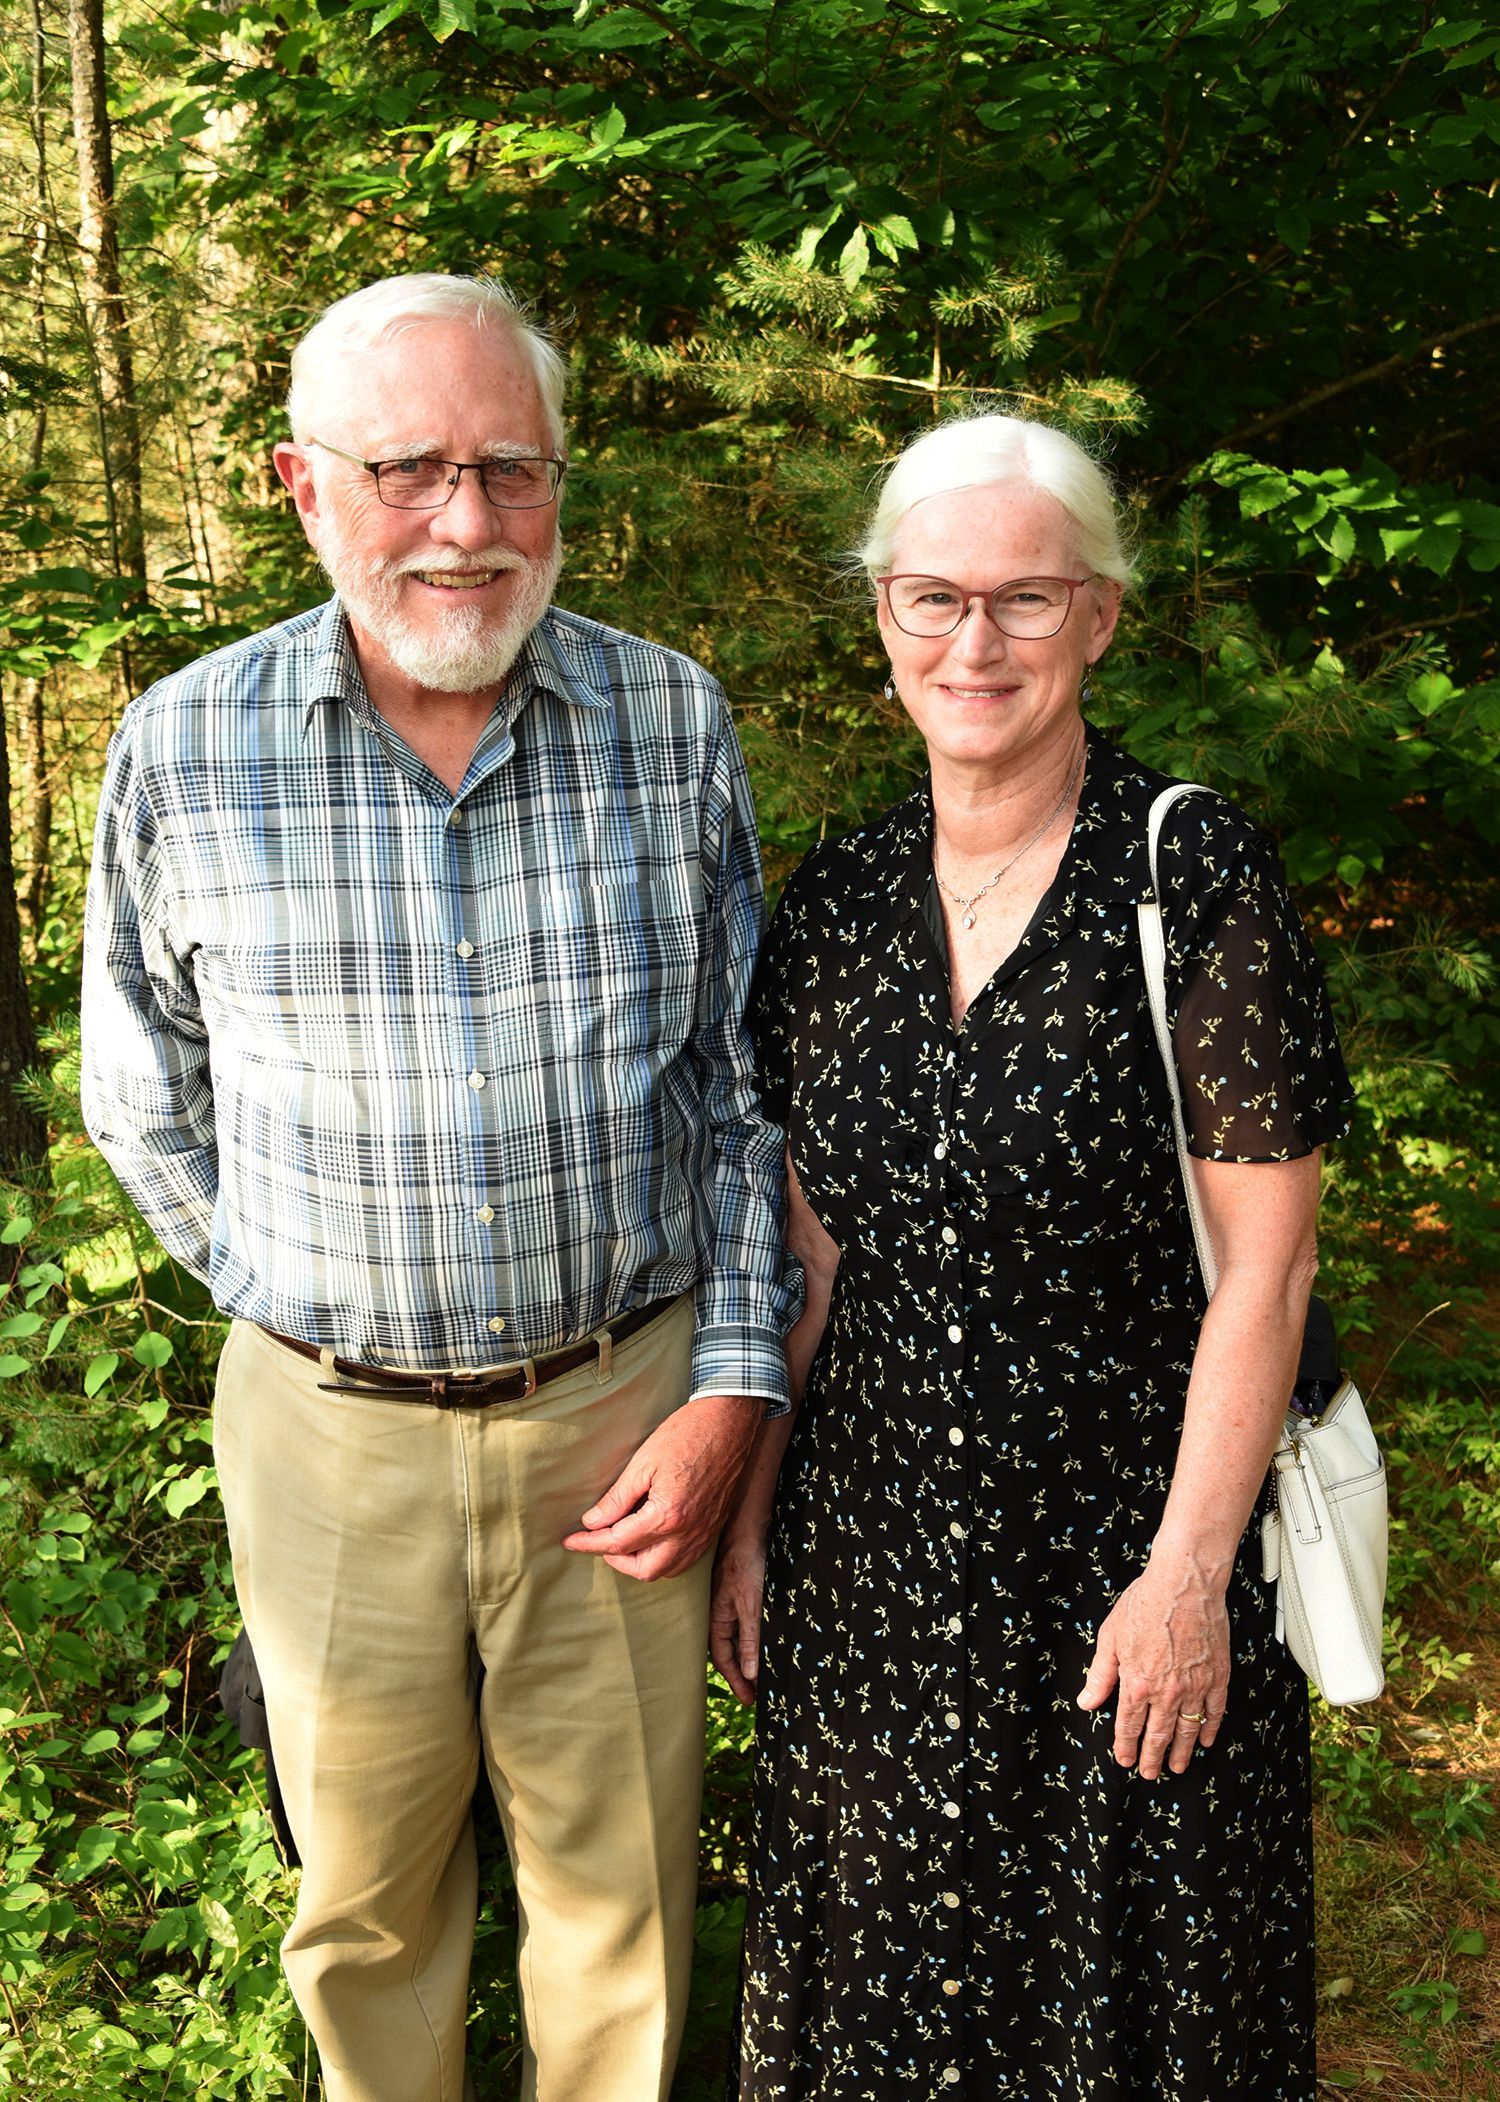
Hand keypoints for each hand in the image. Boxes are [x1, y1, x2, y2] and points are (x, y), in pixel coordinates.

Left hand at [561, 1394, 760, 1582]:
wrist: (730, 1422)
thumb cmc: (687, 1434)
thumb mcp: (644, 1462)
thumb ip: (617, 1498)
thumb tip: (593, 1522)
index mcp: (668, 1515)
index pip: (619, 1542)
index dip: (590, 1543)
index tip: (571, 1541)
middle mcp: (688, 1533)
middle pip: (643, 1569)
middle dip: (616, 1559)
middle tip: (597, 1540)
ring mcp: (704, 1533)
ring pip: (667, 1570)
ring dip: (640, 1562)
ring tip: (623, 1541)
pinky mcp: (713, 1527)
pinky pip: (686, 1559)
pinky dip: (664, 1558)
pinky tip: (651, 1539)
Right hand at [709, 1533, 767, 1702]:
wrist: (748, 1530)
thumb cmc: (746, 1565)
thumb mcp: (751, 1606)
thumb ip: (750, 1640)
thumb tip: (750, 1674)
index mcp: (716, 1620)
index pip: (723, 1660)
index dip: (736, 1681)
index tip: (750, 1699)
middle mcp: (719, 1615)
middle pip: (728, 1652)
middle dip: (741, 1673)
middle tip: (757, 1693)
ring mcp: (728, 1604)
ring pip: (736, 1638)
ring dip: (747, 1657)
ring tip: (762, 1674)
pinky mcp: (739, 1595)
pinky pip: (743, 1624)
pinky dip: (752, 1638)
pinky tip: (763, 1642)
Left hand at [1077, 1556, 1230, 1778]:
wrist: (1184, 1583)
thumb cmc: (1146, 1602)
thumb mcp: (1110, 1637)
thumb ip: (1099, 1675)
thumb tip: (1087, 1700)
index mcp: (1136, 1683)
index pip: (1128, 1725)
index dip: (1125, 1746)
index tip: (1124, 1760)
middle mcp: (1166, 1692)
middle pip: (1158, 1735)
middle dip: (1152, 1758)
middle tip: (1150, 1774)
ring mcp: (1194, 1687)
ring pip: (1187, 1730)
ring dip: (1181, 1752)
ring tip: (1177, 1766)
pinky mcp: (1217, 1677)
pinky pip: (1214, 1712)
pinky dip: (1209, 1729)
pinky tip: (1206, 1740)